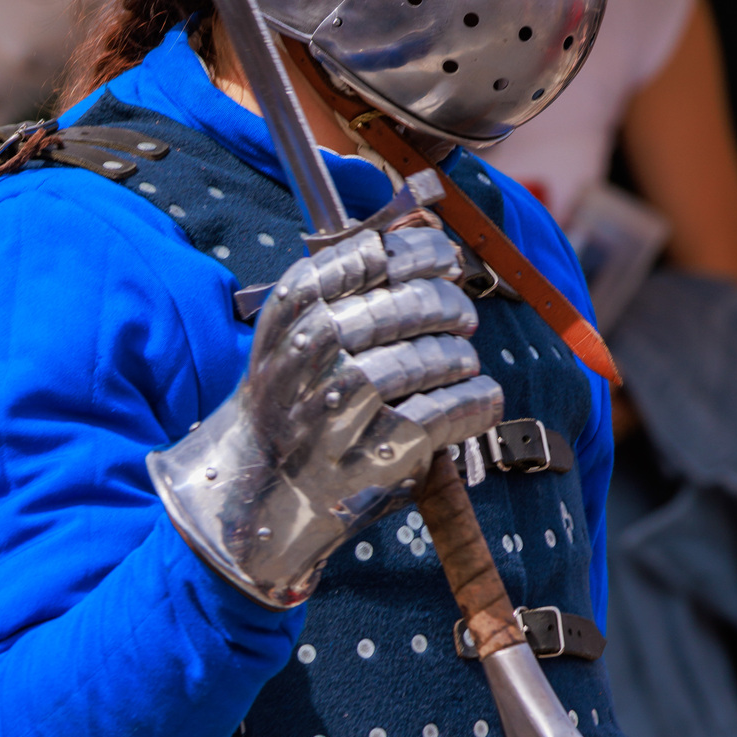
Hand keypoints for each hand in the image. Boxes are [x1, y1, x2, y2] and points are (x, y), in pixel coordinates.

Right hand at [149, 223, 501, 606]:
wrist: (254, 487)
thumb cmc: (289, 399)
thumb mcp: (289, 331)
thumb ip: (340, 286)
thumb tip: (433, 248)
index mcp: (293, 308)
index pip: (370, 258)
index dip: (421, 254)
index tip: (444, 260)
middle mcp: (312, 349)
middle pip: (409, 306)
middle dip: (449, 307)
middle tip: (463, 318)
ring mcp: (342, 402)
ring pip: (430, 358)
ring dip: (459, 358)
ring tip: (462, 362)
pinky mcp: (375, 451)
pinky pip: (445, 412)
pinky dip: (476, 401)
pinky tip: (482, 396)